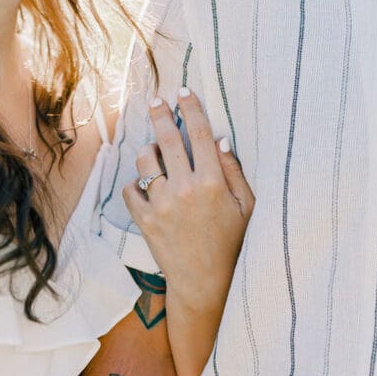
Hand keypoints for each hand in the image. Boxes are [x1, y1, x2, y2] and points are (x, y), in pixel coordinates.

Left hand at [122, 88, 254, 313]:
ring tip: (156, 152)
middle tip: (157, 102)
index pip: (199, 133)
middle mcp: (185, 189)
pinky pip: (130, 190)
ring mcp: (161, 205)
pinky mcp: (145, 221)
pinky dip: (136, 184)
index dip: (190, 108)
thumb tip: (220, 139)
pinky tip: (146, 185)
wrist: (205, 282)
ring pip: (145, 161)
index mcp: (212, 182)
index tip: (183, 93)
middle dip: (161, 114)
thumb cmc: (231, 243)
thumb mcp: (245, 207)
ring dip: (150, 150)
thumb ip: (234, 172)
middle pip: (168, 139)